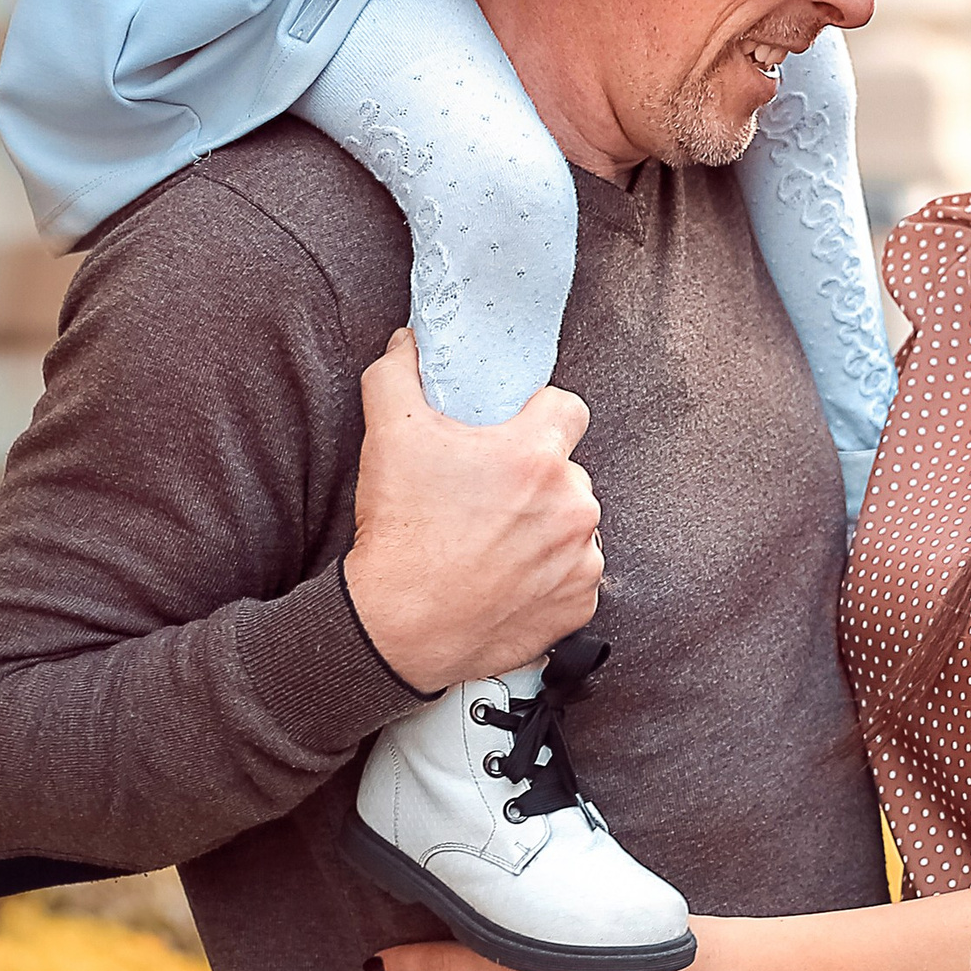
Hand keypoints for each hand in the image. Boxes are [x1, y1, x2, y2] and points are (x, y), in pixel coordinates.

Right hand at [342, 331, 601, 690]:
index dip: (541, 414)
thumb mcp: (389, 436)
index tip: (514, 434)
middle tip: (489, 498)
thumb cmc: (401, 532)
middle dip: (536, 479)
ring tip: (495, 543)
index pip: (570, 408)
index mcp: (537, 456)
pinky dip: (550, 577)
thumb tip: (407, 342)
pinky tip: (508, 579)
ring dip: (546, 528)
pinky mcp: (580, 604)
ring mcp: (582, 559)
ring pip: (574, 524)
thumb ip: (398, 374)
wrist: (399, 628)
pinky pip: (576, 576)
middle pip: (568, 471)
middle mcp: (573, 505)